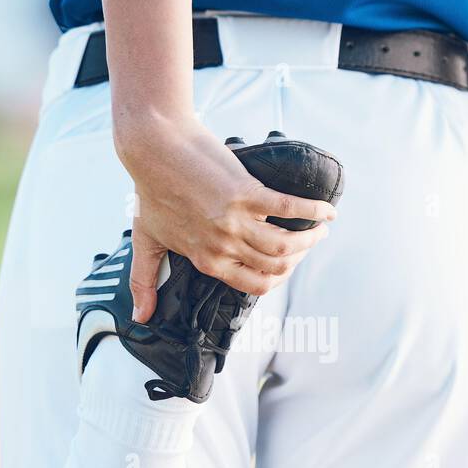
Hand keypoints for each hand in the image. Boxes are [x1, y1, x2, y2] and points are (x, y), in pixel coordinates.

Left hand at [115, 113, 336, 323]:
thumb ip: (144, 281)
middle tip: (309, 241)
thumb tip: (140, 319)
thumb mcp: (146, 241)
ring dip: (310, 238)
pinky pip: (289, 209)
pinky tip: (327, 212)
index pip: (255, 285)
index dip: (279, 278)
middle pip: (276, 265)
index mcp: (206, 260)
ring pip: (286, 243)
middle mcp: (223, 246)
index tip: (288, 264)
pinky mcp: (246, 192)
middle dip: (299, 257)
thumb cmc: (148, 191)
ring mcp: (236, 220)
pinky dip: (314, 211)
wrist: (153, 148)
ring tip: (320, 229)